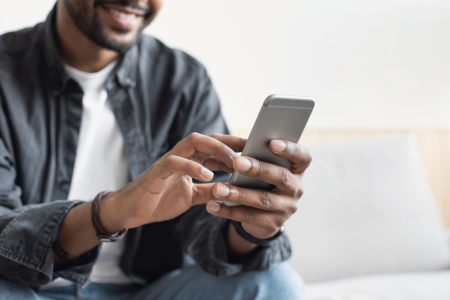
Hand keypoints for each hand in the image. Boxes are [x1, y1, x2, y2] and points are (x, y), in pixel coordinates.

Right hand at [101, 133, 244, 231]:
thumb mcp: (192, 197)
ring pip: (194, 143)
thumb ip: (209, 190)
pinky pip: (176, 163)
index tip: (255, 153)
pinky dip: (193, 167)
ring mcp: (169, 162)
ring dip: (216, 149)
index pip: (215, 148)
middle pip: (209, 139)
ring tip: (234, 161)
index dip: (235, 148)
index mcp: (189, 161)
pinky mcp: (157, 172)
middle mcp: (181, 156)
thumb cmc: (159, 200)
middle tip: (252, 149)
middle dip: (231, 142)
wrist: (130, 211)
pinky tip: (209, 176)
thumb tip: (231, 190)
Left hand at [206, 140, 311, 239]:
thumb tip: (231, 149)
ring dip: (238, 194)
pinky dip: (229, 211)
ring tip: (218, 188)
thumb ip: (255, 158)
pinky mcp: (273, 224)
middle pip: (281, 177)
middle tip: (237, 162)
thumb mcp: (263, 169)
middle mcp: (296, 188)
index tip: (272, 143)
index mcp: (296, 169)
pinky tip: (213, 205)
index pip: (303, 157)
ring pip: (263, 200)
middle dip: (259, 169)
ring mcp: (286, 208)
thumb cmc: (261, 182)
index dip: (290, 149)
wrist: (262, 217)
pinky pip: (249, 217)